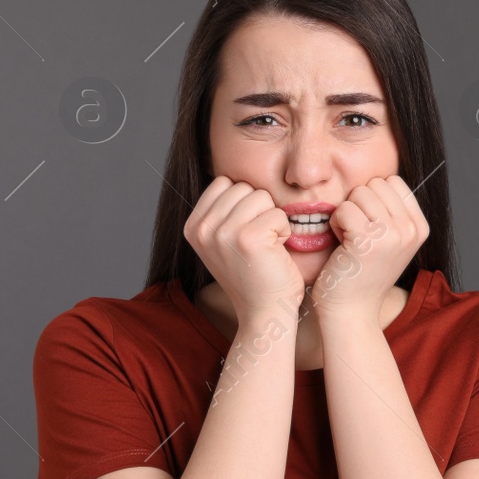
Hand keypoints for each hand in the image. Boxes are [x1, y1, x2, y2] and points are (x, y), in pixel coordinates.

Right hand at [183, 176, 306, 321]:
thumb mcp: (225, 239)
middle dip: (259, 210)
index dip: (244, 203)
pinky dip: (284, 232)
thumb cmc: (254, 274)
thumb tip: (227, 166)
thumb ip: (222, 208)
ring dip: (272, 220)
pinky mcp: (247, 238)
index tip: (244, 234)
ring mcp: (222, 233)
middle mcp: (202, 228)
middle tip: (258, 243)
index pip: (224, 182)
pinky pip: (277, 213)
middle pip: (243, 186)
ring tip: (266, 248)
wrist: (265, 312)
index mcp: (193, 226)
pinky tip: (276, 254)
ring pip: (261, 196)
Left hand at [310, 175, 428, 323]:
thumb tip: (381, 178)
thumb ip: (392, 211)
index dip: (372, 199)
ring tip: (349, 240)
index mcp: (419, 227)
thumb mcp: (390, 241)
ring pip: (358, 193)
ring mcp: (392, 235)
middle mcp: (410, 230)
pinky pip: (343, 209)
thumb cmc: (362, 274)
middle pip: (375, 184)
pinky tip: (341, 246)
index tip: (370, 227)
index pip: (392, 181)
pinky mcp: (367, 241)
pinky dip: (335, 224)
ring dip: (346, 213)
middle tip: (357, 234)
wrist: (351, 312)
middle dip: (359, 204)